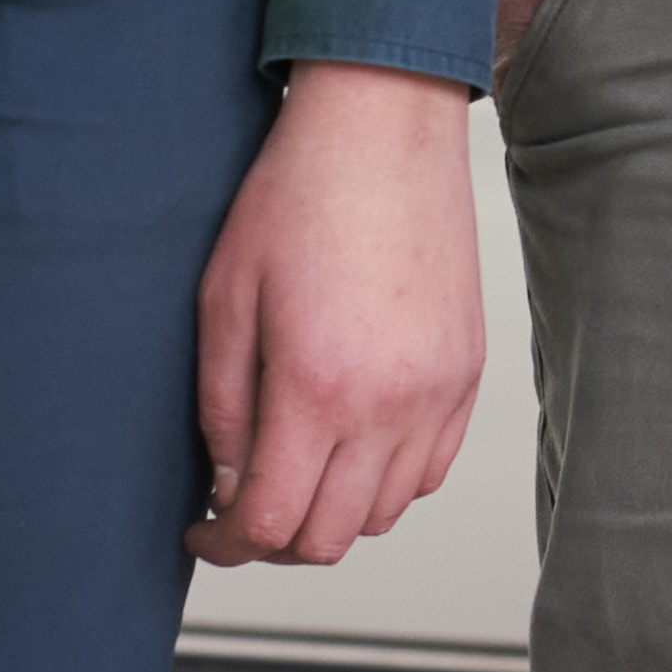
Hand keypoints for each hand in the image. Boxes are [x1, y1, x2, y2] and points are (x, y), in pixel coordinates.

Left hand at [194, 60, 486, 567]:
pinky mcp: (467, 371)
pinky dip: (389, 481)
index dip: (226, 544)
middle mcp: (390, 402)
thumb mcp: (224, 302)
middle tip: (240, 508)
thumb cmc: (298, 195)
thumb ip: (222, 409)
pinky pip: (431, 469)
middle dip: (274, 539)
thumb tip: (228, 487)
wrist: (383, 126)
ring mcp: (439, 391)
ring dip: (333, 513)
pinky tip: (352, 447)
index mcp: (319, 387)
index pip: (270, 522)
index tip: (204, 533)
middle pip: (331, 536)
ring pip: (387, 514)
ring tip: (297, 473)